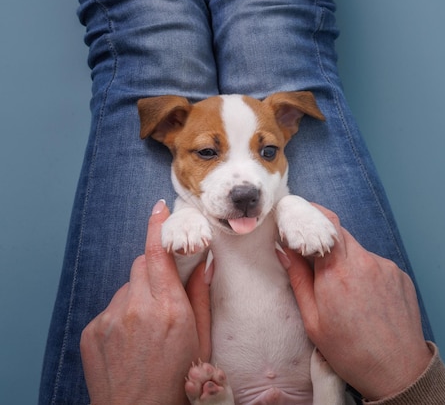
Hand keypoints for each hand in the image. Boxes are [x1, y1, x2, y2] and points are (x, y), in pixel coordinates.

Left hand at [80, 200, 211, 404]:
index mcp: (169, 309)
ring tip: (149, 326)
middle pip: (142, 265)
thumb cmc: (177, 382)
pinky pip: (111, 308)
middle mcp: (136, 308)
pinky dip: (123, 314)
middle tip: (166, 290)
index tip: (159, 209)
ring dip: (139, 295)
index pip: (159, 254)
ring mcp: (110, 319)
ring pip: (127, 288)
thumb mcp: (201, 340)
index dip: (158, 227)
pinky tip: (132, 339)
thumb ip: (202, 298)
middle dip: (155, 268)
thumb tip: (205, 265)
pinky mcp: (92, 330)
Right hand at [277, 204, 432, 400]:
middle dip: (324, 239)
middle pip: (340, 233)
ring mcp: (386, 267)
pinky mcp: (400, 275)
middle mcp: (365, 262)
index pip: (324, 221)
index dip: (309, 214)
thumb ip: (298, 279)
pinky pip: (376, 265)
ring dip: (346, 261)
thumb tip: (285, 249)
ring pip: (358, 251)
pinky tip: (364, 300)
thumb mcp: (313, 321)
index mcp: (338, 272)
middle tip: (313, 257)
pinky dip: (365, 274)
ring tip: (345, 294)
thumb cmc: (351, 352)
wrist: (398, 371)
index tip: (297, 216)